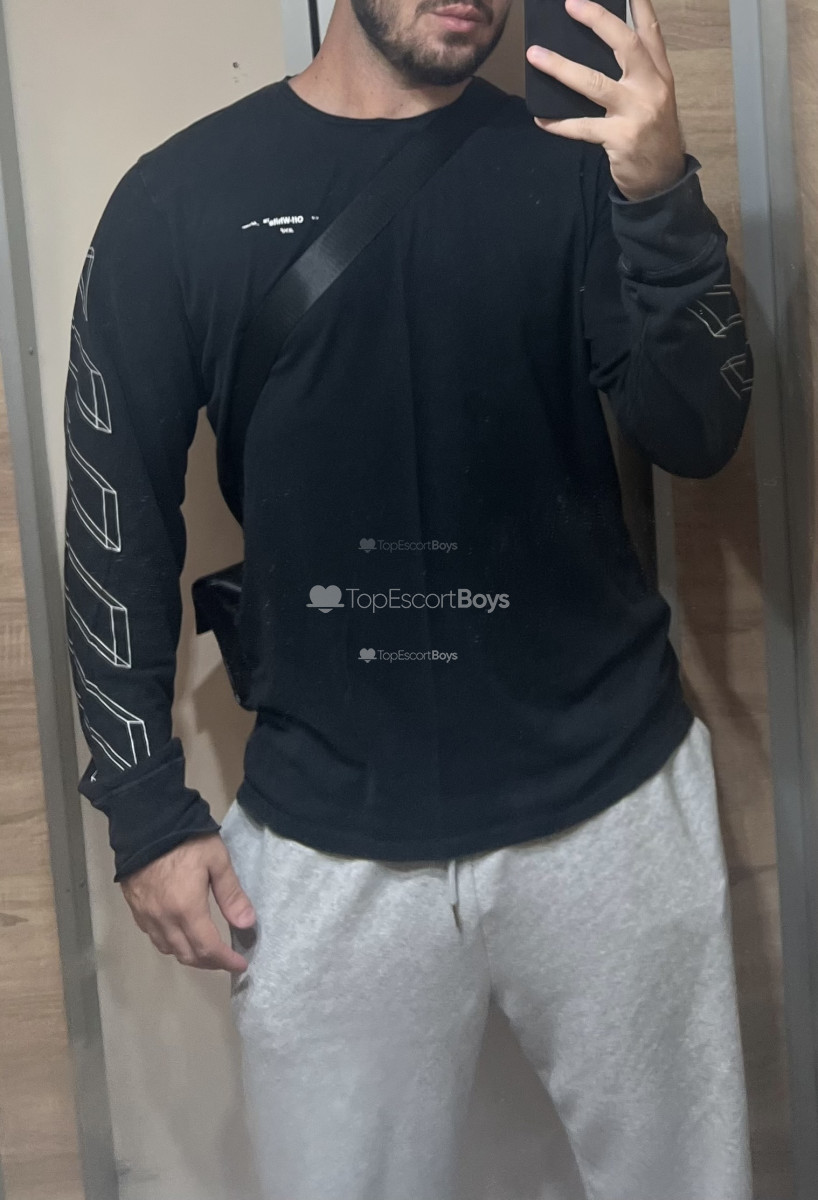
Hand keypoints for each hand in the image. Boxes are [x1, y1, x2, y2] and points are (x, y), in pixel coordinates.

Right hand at [120, 833, 256, 971]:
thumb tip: (247, 924)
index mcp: (186, 909)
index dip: (226, 960)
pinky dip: (170, 943)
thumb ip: (231, 895)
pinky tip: (181, 933)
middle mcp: (163, 919)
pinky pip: (153, 936)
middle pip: (187, 955)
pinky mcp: (135, 908)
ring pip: (168, 949)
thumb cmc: (186, 839)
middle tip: (226, 958)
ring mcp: (145, 915)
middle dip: (209, 962)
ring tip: (206, 949)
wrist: (145, 821)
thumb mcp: (217, 861)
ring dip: (189, 954)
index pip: (208, 948)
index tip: (241, 964)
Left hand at [526, 0, 685, 200]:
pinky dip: (559, 124)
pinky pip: (582, 128)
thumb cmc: (652, 136)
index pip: (651, 32)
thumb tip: (592, 55)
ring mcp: (636, 113)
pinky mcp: (620, 139)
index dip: (639, 5)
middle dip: (597, 20)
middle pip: (625, 45)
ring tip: (536, 55)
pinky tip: (541, 118)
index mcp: (660, 75)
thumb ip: (634, 76)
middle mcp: (651, 88)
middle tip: (570, 4)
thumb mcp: (653, 100)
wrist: (663, 180)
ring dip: (561, 68)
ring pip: (594, 83)